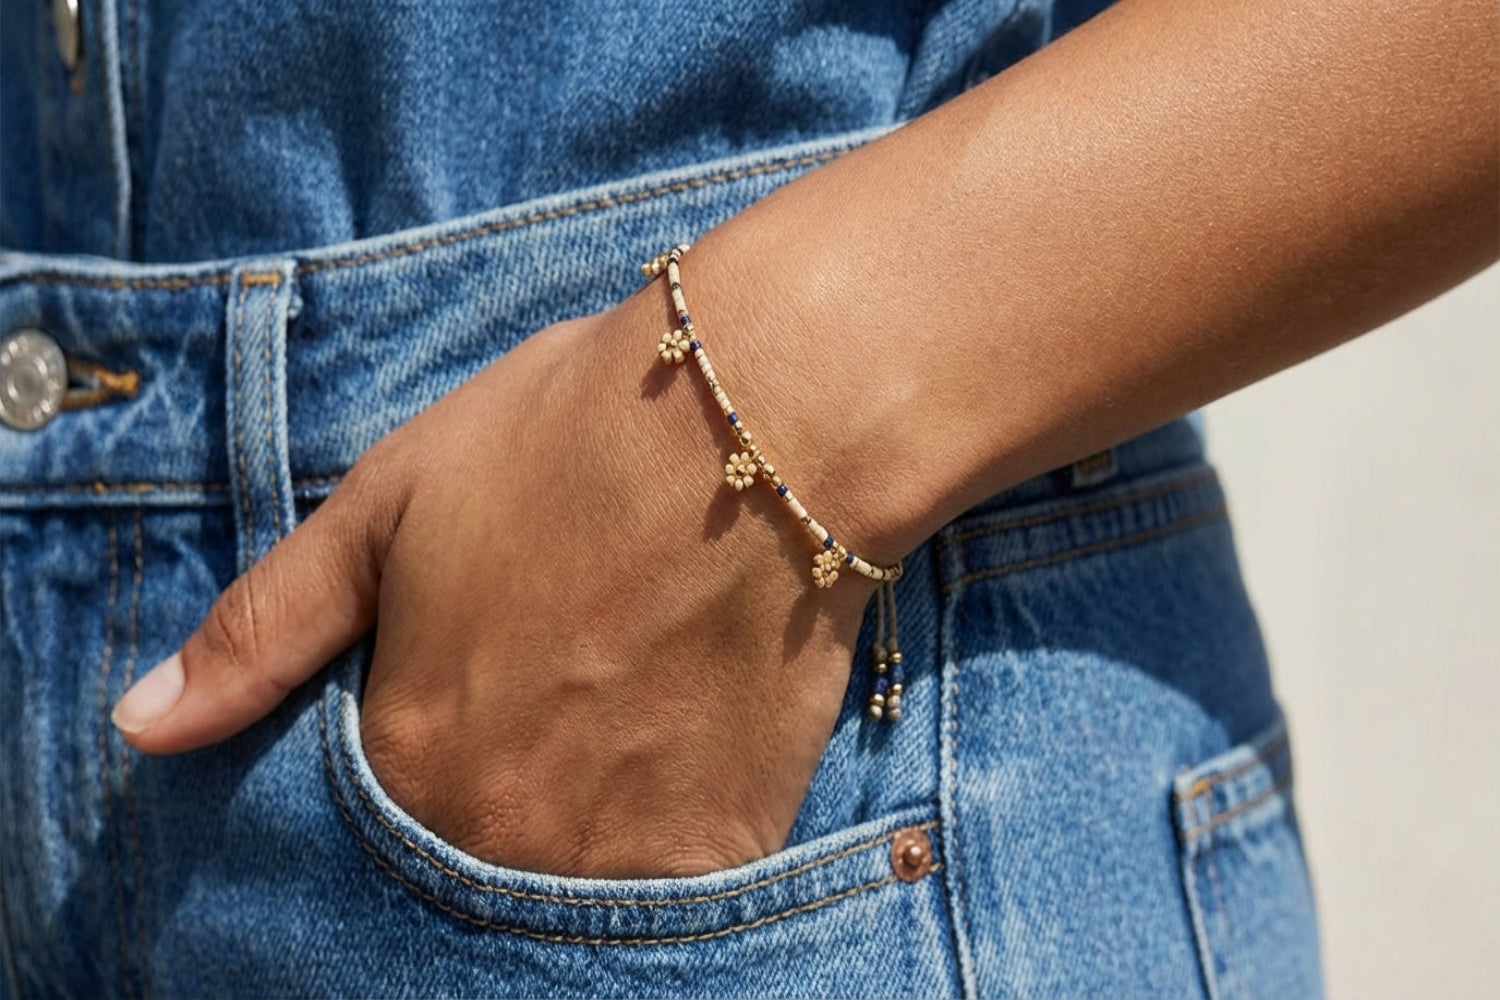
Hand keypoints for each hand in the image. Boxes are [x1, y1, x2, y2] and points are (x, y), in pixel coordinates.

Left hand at [109, 269, 883, 877]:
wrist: (769, 417)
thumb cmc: (571, 438)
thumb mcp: (390, 505)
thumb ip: (265, 629)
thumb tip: (145, 725)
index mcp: (405, 753)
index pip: (363, 824)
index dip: (410, 754)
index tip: (458, 702)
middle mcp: (499, 831)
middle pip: (468, 860)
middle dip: (493, 793)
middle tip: (551, 696)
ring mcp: (616, 855)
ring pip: (564, 883)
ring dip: (574, 823)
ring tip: (614, 712)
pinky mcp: (721, 850)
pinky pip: (667, 890)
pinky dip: (662, 834)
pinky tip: (679, 737)